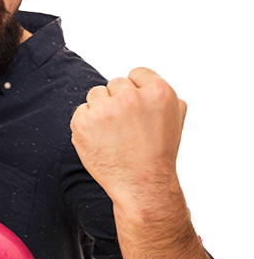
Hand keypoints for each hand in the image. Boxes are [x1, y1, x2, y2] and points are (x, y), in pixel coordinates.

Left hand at [70, 67, 185, 209]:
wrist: (142, 185)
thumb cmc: (159, 152)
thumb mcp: (176, 117)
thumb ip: (163, 93)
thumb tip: (144, 79)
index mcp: (159, 91)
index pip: (137, 73)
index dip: (137, 90)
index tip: (139, 109)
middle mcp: (131, 97)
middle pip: (115, 83)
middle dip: (119, 101)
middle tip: (128, 127)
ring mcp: (105, 109)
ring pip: (96, 94)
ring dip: (102, 110)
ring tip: (115, 134)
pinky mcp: (83, 122)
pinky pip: (81, 111)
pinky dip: (88, 124)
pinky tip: (101, 140)